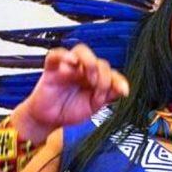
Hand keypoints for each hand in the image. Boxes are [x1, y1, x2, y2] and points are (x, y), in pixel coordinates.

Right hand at [13, 44, 128, 142]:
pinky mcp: (52, 68)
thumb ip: (107, 96)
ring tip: (89, 79)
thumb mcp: (92, 107)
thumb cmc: (69, 111)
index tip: (124, 91)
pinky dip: (64, 55)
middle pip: (99, 61)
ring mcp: (69, 67)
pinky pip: (56, 54)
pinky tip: (71, 63)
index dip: (119, 80)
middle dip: (104, 76)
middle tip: (98, 91)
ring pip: (82, 51)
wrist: (48, 120)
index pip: (110, 72)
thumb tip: (122, 90)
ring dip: (90, 62)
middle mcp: (83, 70)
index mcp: (95, 78)